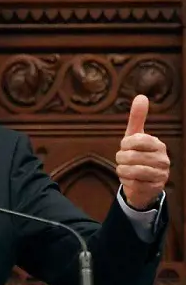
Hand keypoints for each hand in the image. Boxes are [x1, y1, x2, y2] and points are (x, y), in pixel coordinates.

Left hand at [115, 95, 169, 209]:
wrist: (143, 182)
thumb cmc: (137, 155)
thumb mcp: (135, 136)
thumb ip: (137, 118)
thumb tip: (141, 96)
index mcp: (158, 144)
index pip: (134, 140)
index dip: (125, 144)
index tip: (127, 147)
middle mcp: (163, 159)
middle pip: (128, 156)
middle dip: (121, 159)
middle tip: (125, 160)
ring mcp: (161, 174)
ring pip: (129, 170)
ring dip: (122, 171)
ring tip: (127, 170)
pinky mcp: (155, 188)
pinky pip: (131, 183)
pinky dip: (126, 182)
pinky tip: (131, 180)